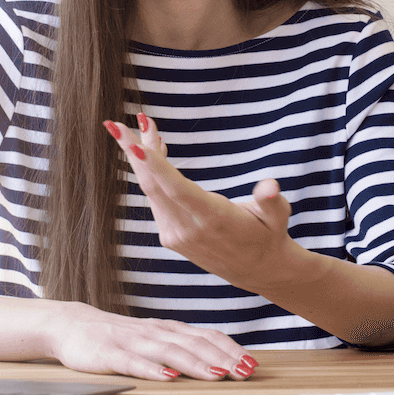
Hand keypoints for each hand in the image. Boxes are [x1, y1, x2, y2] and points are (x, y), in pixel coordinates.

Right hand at [47, 300, 257, 381]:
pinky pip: (133, 362)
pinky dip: (152, 369)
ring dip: (195, 363)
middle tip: (244, 371)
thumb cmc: (117, 335)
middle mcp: (153, 332)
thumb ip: (180, 345)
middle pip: (192, 343)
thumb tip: (217, 358)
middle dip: (221, 357)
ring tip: (216, 374)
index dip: (229, 349)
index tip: (251, 363)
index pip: (204, 336)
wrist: (71, 325)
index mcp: (166, 329)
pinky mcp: (110, 354)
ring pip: (168, 352)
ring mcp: (131, 342)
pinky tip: (167, 378)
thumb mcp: (153, 337)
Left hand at [103, 115, 297, 293]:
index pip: (177, 189)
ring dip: (143, 158)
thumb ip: (271, 200)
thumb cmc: (269, 233)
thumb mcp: (278, 216)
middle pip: (154, 185)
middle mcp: (189, 229)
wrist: (258, 270)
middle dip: (133, 152)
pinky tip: (155, 151)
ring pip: (152, 190)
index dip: (154, 166)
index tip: (134, 145)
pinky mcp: (170, 236)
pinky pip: (156, 199)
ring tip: (144, 126)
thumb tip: (270, 187)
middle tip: (115, 123)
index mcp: (213, 219)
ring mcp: (176, 235)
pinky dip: (152, 174)